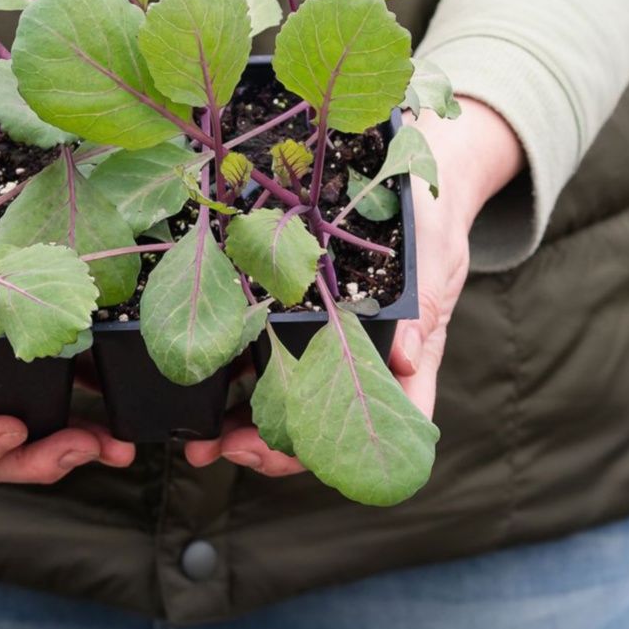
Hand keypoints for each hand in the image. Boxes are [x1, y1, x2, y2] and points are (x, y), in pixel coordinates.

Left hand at [186, 97, 523, 474]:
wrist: (411, 170)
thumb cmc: (431, 219)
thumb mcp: (433, 256)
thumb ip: (422, 304)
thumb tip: (409, 356)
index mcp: (407, 359)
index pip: (381, 427)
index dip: (338, 453)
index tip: (289, 458)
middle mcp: (362, 363)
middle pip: (321, 429)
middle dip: (273, 452)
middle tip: (228, 452)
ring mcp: (325, 345)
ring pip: (285, 404)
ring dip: (243, 429)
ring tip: (200, 442)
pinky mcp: (292, 318)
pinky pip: (260, 356)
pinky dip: (231, 380)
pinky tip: (194, 387)